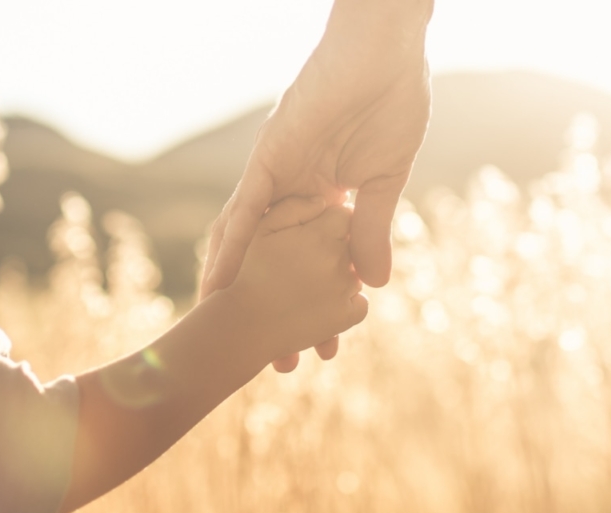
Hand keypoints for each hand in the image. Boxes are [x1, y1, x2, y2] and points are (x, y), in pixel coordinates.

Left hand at [200, 0, 432, 369]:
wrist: (386, 52)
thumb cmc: (392, 102)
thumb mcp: (386, 183)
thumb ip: (372, 232)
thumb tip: (373, 286)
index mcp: (319, 196)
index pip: (307, 260)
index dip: (310, 303)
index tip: (319, 345)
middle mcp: (289, 190)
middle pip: (271, 259)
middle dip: (272, 309)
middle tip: (280, 362)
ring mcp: (275, 175)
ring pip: (248, 241)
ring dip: (240, 289)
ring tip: (228, 334)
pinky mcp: (270, 158)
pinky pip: (244, 209)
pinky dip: (230, 246)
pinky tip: (218, 283)